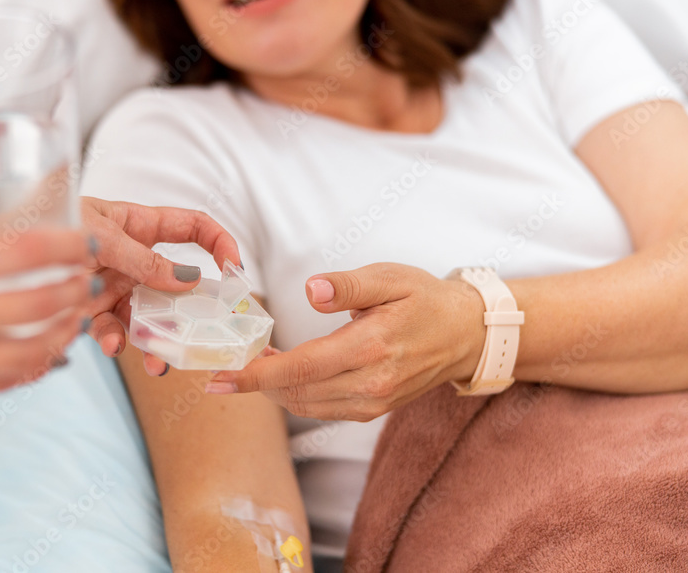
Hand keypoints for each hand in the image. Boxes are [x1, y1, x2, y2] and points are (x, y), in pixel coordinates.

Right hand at [0, 210, 99, 410]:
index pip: (21, 253)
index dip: (69, 245)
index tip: (92, 240)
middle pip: (39, 307)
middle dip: (79, 290)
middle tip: (95, 277)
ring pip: (32, 355)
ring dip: (66, 333)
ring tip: (79, 314)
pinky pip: (3, 383)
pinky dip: (35, 367)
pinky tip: (49, 351)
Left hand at [79, 197, 241, 374]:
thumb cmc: (45, 218)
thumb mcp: (99, 232)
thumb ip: (142, 258)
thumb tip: (188, 279)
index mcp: (139, 225)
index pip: (192, 228)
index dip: (219, 242)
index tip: (235, 269)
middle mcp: (130, 256)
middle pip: (174, 284)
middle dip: (190, 312)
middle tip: (203, 337)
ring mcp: (111, 283)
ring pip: (146, 315)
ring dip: (155, 340)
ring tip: (158, 364)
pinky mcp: (87, 308)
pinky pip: (110, 329)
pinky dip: (114, 340)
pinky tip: (110, 345)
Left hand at [205, 263, 486, 420]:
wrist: (465, 334)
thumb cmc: (425, 299)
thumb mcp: (390, 277)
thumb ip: (349, 285)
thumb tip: (313, 291)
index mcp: (371, 346)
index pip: (300, 368)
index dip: (256, 375)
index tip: (222, 377)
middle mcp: (372, 382)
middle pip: (297, 393)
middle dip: (257, 384)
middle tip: (229, 366)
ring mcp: (374, 400)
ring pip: (307, 406)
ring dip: (275, 391)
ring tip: (255, 367)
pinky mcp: (375, 408)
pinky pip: (324, 410)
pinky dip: (297, 397)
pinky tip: (286, 377)